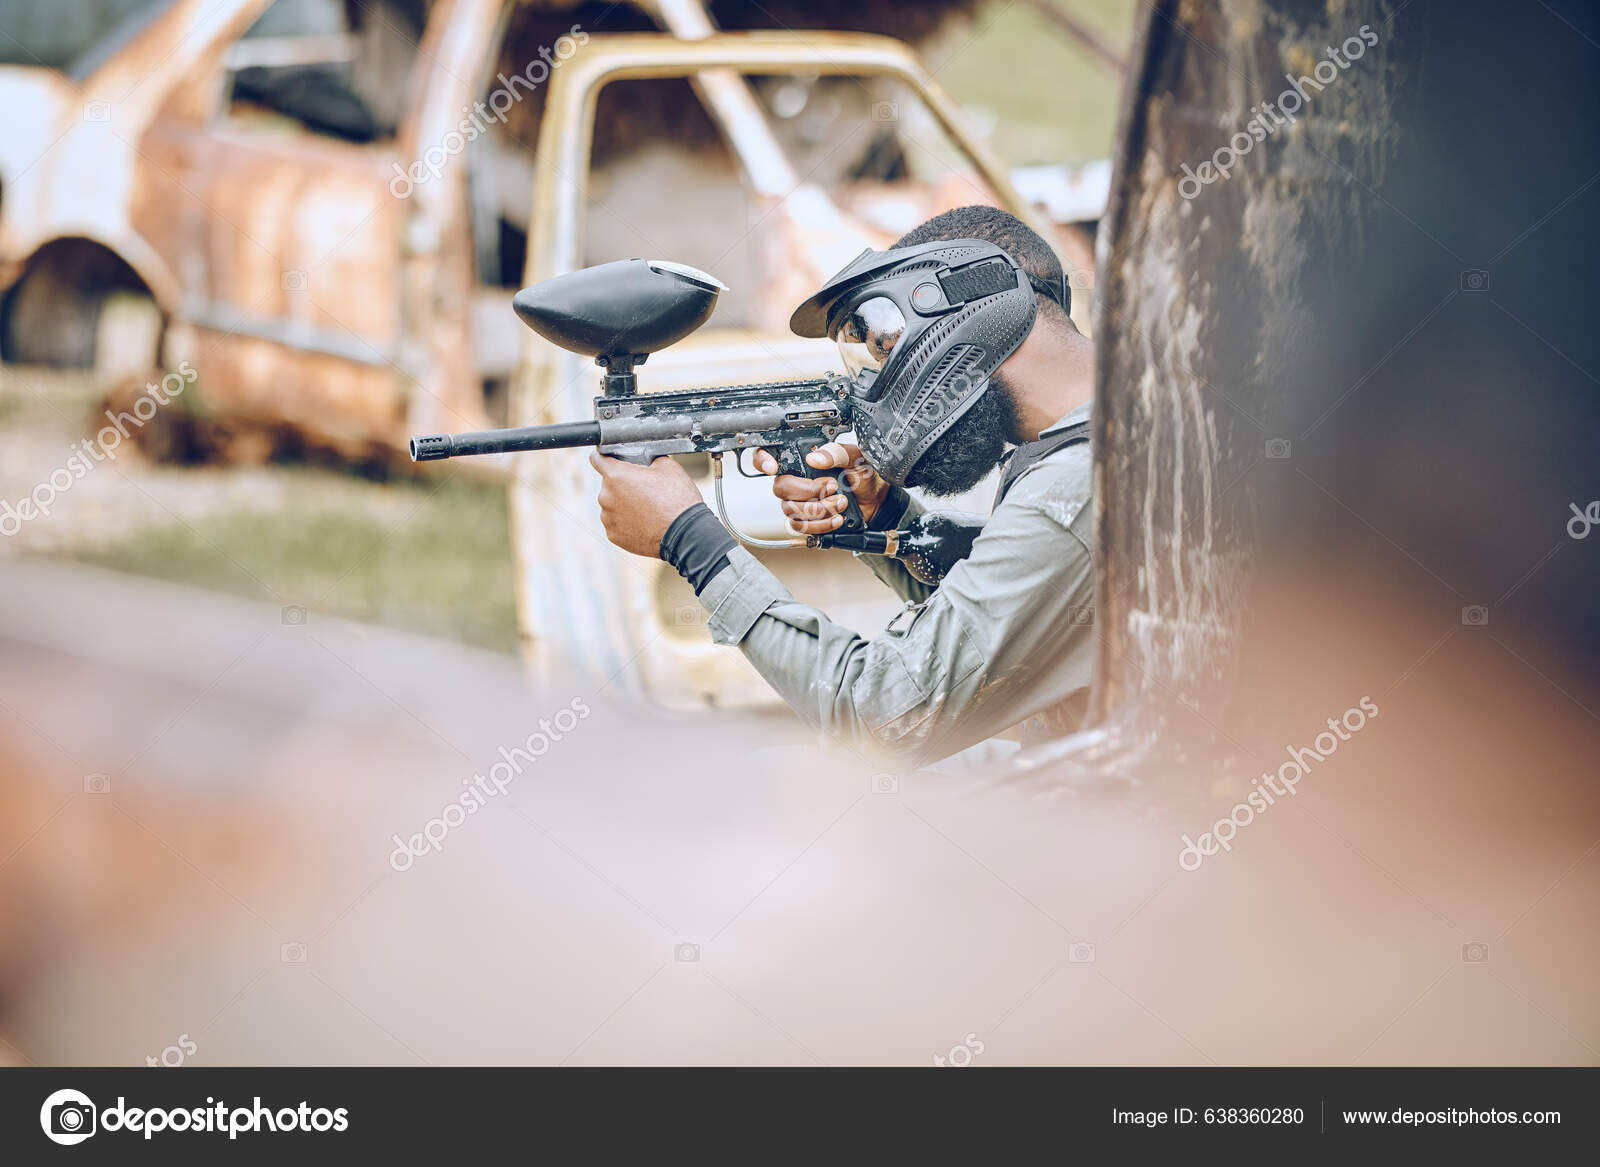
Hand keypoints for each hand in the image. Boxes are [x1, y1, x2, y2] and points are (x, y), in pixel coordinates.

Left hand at [587, 452, 703, 556]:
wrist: (685, 534)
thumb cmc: (677, 501)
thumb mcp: (668, 466)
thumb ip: (649, 458)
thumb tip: (646, 459)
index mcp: (616, 475)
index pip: (596, 459)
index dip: (604, 457)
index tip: (609, 460)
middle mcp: (606, 496)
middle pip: (608, 484)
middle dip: (623, 485)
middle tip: (644, 490)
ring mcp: (608, 518)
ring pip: (612, 505)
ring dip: (624, 504)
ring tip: (647, 509)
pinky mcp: (613, 535)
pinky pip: (616, 523)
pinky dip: (626, 522)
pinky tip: (644, 522)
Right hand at [751, 442, 890, 534]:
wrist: (876, 500)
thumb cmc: (864, 475)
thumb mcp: (855, 457)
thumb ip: (836, 452)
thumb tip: (815, 458)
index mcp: (802, 461)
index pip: (768, 457)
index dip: (762, 460)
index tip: (773, 467)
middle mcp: (796, 481)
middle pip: (780, 488)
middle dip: (807, 491)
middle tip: (831, 487)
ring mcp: (799, 503)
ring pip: (791, 511)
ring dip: (819, 509)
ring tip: (841, 502)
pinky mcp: (808, 521)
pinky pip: (801, 527)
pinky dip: (821, 524)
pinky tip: (837, 518)